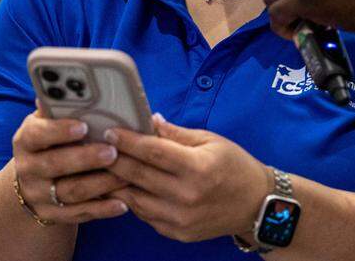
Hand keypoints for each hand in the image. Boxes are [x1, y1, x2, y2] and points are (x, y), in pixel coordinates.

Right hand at [11, 109, 129, 224]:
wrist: (30, 184)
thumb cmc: (48, 144)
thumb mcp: (46, 124)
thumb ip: (57, 109)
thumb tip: (64, 87)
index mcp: (26, 140)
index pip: (37, 134)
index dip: (58, 130)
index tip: (83, 126)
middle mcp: (29, 169)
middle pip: (54, 164)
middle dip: (85, 158)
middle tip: (112, 151)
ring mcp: (39, 195)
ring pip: (70, 192)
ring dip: (100, 184)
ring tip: (125, 174)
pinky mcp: (52, 215)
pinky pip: (78, 214)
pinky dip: (101, 210)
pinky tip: (122, 203)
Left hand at [105, 115, 268, 242]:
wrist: (257, 205)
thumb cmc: (235, 166)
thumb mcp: (211, 141)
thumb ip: (176, 134)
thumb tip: (148, 120)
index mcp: (197, 168)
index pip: (153, 151)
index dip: (128, 141)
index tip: (110, 131)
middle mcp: (186, 196)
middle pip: (138, 175)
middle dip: (114, 159)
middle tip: (98, 147)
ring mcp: (180, 219)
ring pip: (134, 199)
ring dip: (117, 183)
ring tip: (104, 168)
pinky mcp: (177, 233)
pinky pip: (145, 215)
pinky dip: (133, 200)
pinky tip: (125, 187)